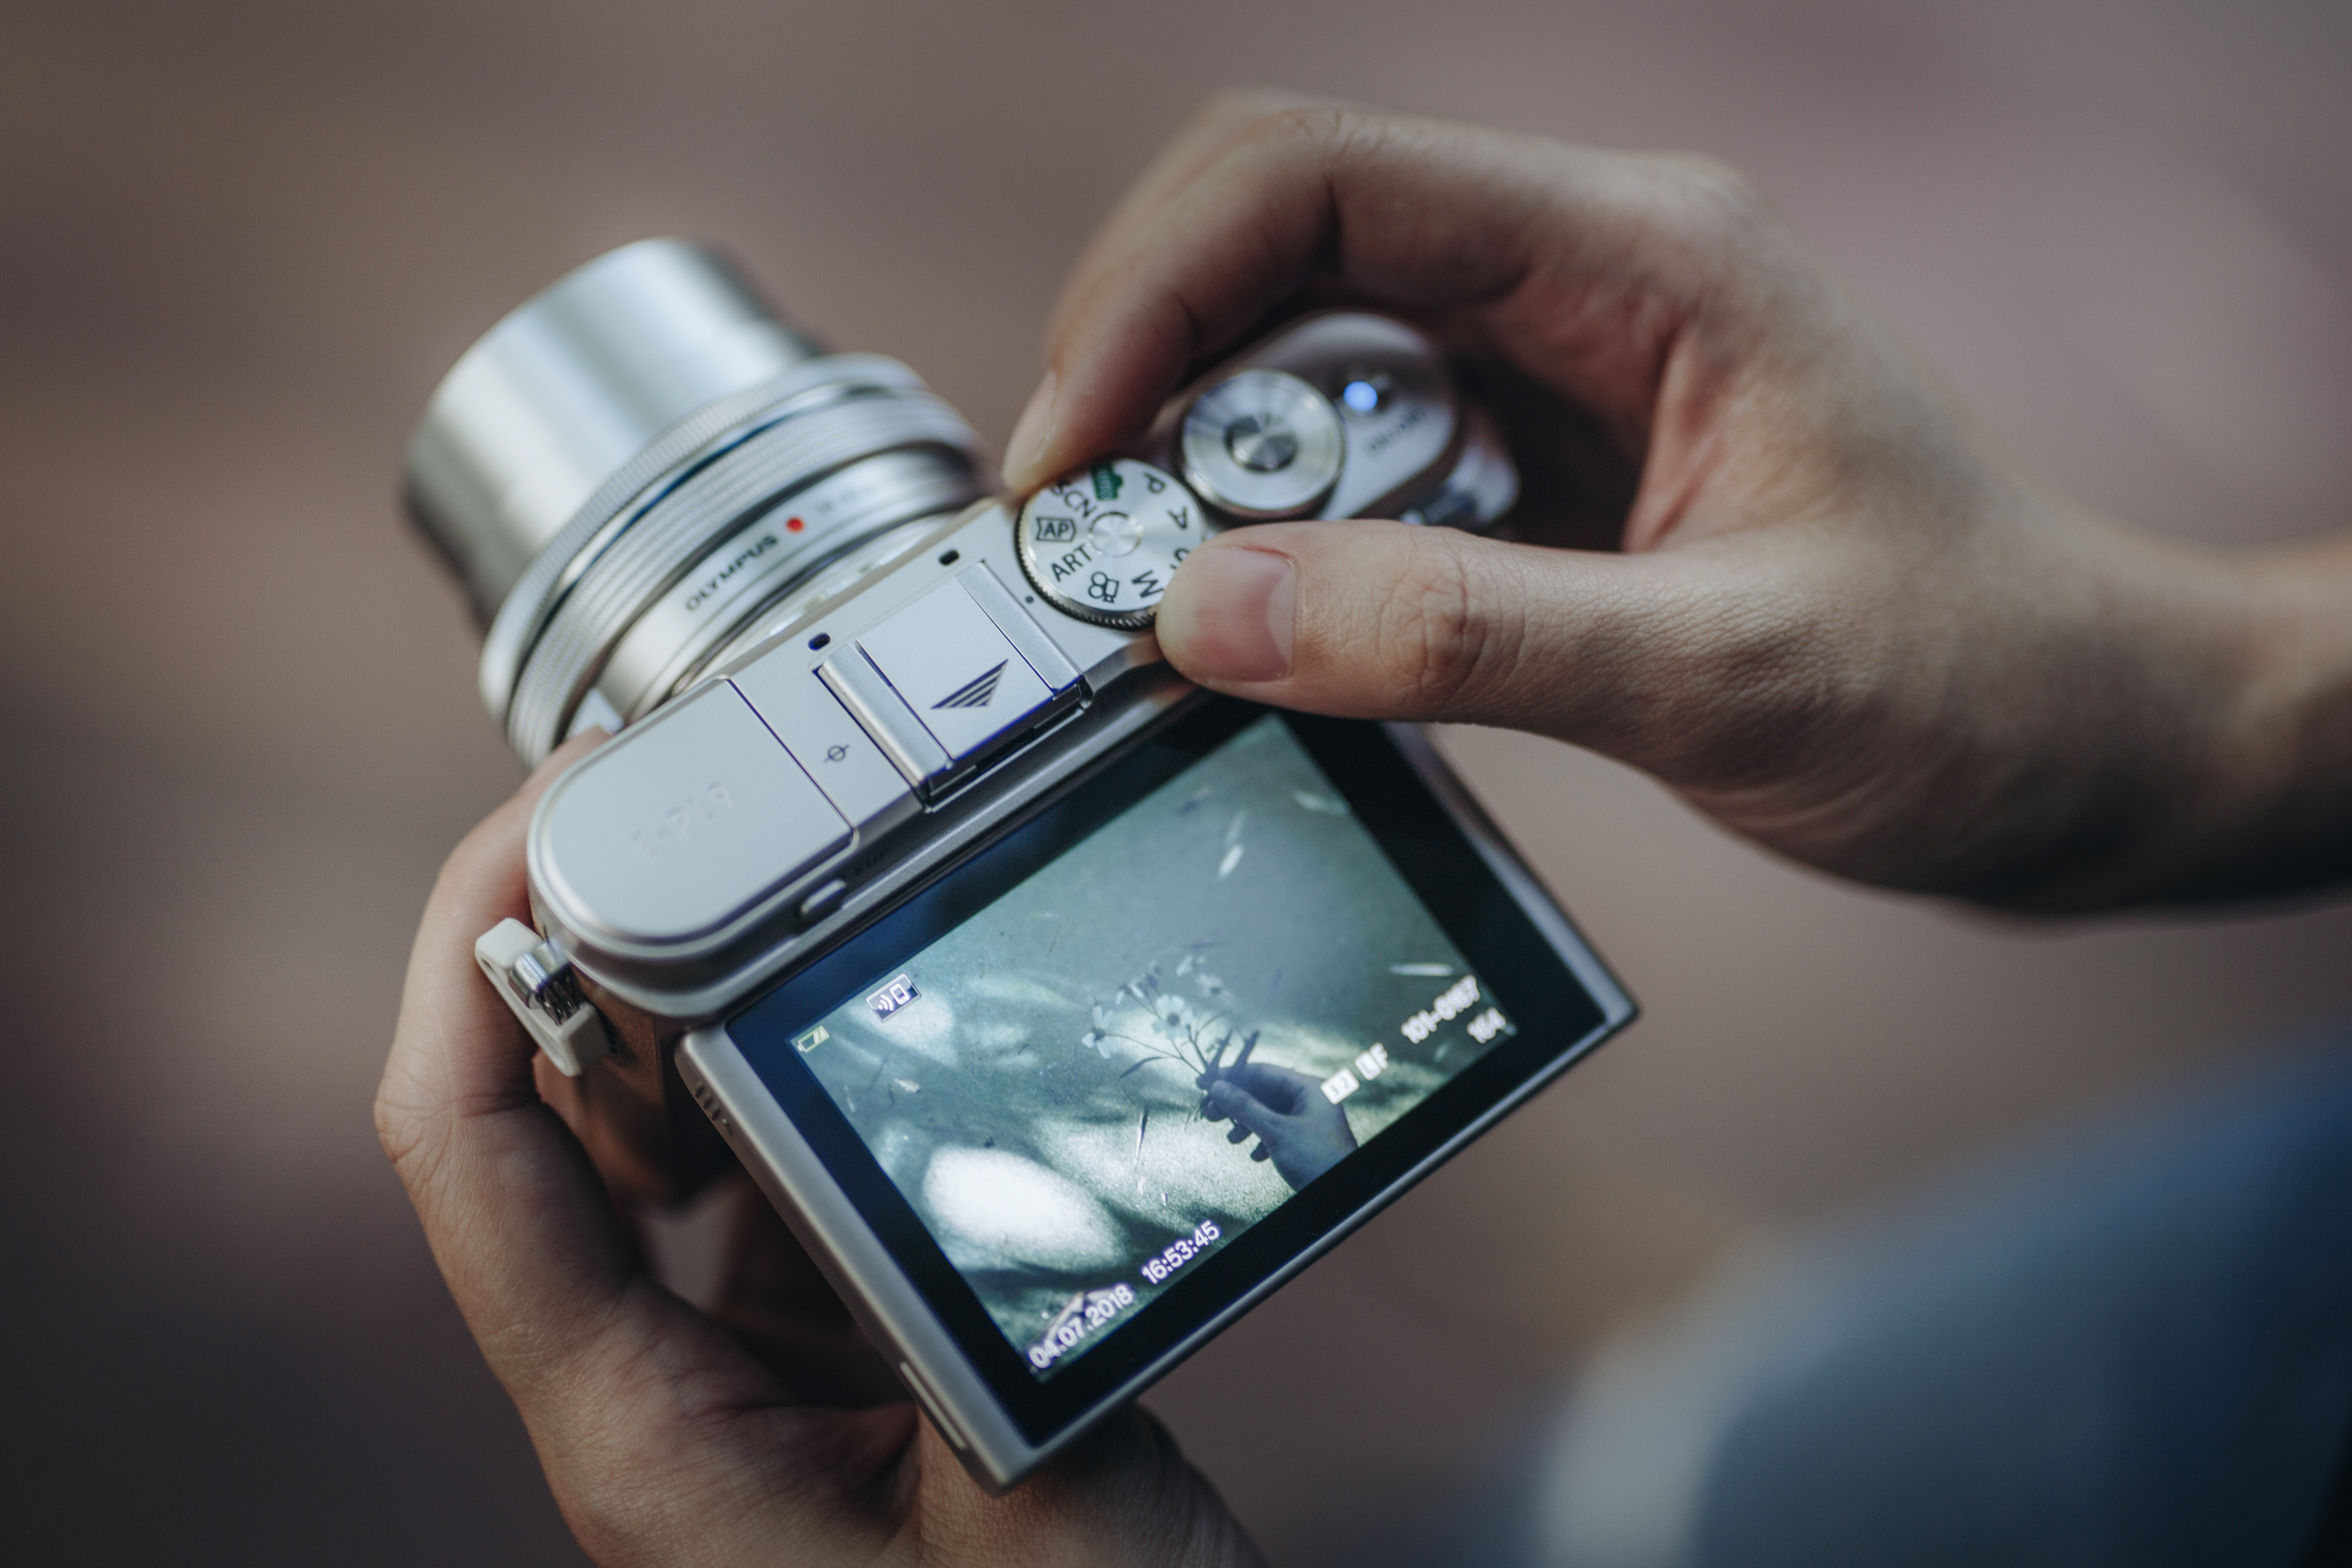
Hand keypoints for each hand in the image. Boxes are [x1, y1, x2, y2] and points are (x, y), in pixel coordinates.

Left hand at [375, 736, 1260, 1567]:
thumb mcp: (1033, 1504)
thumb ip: (965, 1319)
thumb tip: (922, 1121)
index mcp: (647, 1433)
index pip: (469, 1145)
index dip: (471, 947)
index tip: (549, 801)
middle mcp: (656, 1397)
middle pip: (540, 1120)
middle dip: (579, 939)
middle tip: (683, 794)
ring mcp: (734, 1385)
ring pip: (652, 1150)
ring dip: (687, 1005)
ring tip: (776, 872)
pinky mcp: (820, 1377)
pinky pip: (760, 1194)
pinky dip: (789, 1087)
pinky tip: (874, 1026)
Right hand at [1005, 93, 2351, 910]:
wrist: (2083, 748)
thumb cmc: (1972, 686)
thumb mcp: (1724, 673)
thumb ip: (1463, 637)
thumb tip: (1204, 613)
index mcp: (1643, 257)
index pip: (1319, 178)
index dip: (1153, 291)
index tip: (1075, 457)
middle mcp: (1579, 282)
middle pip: (1272, 242)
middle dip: (1144, 373)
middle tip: (1084, 543)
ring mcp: (1550, 370)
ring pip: (1292, 354)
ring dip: (1198, 462)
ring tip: (1159, 601)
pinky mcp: (1534, 467)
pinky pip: (1346, 462)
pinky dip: (1271, 532)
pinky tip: (1264, 624)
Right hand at [1199, 1062, 1357, 1190]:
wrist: (1342, 1197)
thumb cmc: (1318, 1160)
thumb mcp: (1276, 1131)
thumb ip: (1245, 1107)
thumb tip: (1218, 1087)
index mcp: (1309, 1088)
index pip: (1263, 1072)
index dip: (1231, 1076)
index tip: (1205, 1081)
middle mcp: (1310, 1100)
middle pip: (1263, 1093)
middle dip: (1236, 1105)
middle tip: (1209, 1112)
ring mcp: (1309, 1121)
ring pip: (1268, 1114)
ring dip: (1246, 1125)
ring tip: (1231, 1139)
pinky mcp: (1306, 1141)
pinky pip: (1277, 1132)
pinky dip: (1262, 1140)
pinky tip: (1254, 1155)